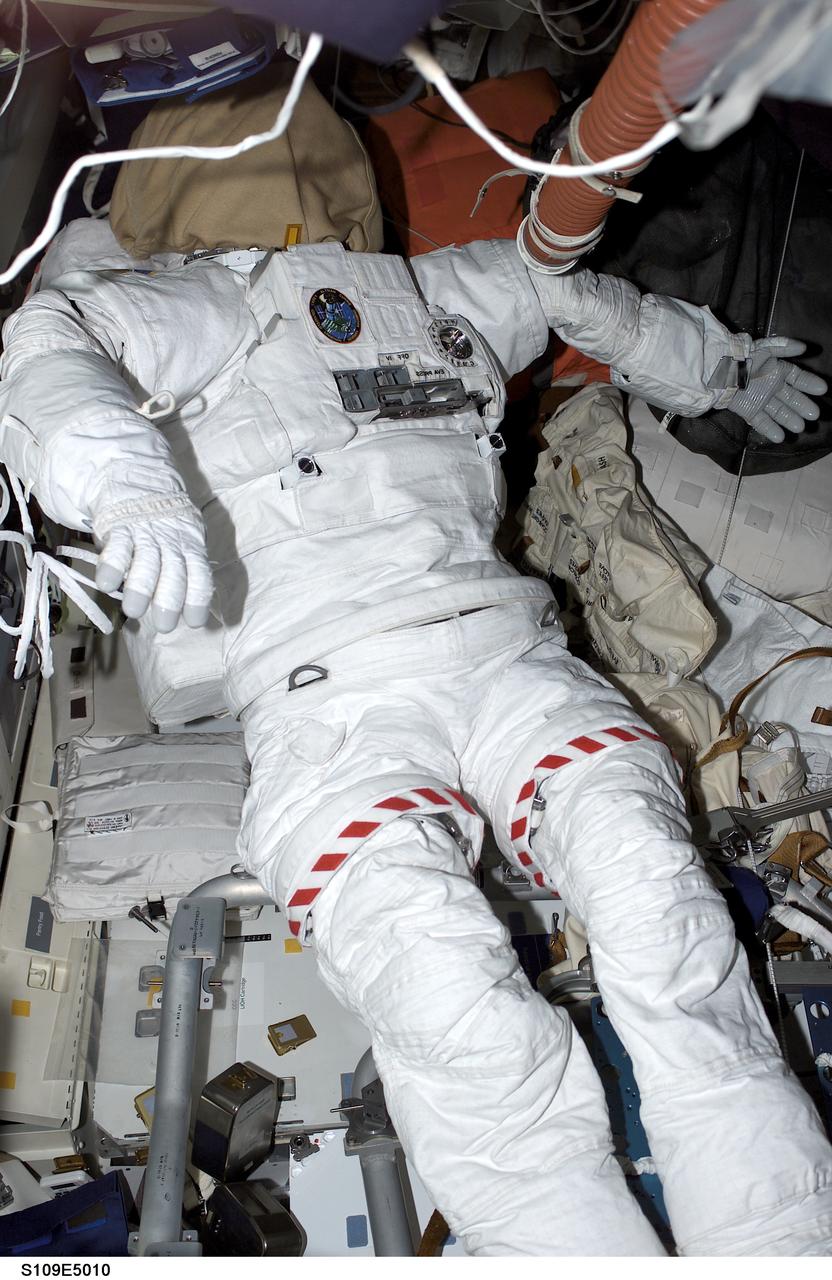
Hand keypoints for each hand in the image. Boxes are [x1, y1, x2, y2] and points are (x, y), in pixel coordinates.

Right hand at [92, 490, 212, 632]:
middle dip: (170, 601)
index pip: (199, 575)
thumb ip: (184, 566)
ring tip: (134, 610)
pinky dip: (111, 566)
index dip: (198, 599)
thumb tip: (186, 606)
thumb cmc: (164, 521)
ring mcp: (144, 534)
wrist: (137, 478)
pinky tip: (106, 585)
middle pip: (173, 574)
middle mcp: (170, 543)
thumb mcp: (185, 537)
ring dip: (140, 589)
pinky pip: (116, 547)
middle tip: (164, 624)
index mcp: (190, 547)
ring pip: (145, 564)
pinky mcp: (119, 527)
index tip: (194, 621)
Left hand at [727, 337, 826, 443]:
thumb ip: (784, 347)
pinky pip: (761, 421)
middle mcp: (771, 386)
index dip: (809, 383)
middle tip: (814, 414)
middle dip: (803, 406)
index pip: (797, 378)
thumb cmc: (741, 357)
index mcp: (776, 370)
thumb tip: (804, 348)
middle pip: (791, 398)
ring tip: (800, 428)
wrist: (717, 370)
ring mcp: (760, 399)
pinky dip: (770, 429)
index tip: (822, 389)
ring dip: (789, 419)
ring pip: (779, 411)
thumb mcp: (763, 348)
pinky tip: (780, 437)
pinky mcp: (748, 410)